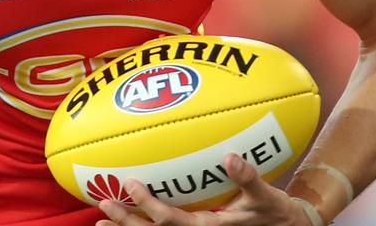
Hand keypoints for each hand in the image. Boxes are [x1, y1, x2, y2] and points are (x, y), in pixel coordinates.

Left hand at [95, 154, 313, 225]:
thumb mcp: (267, 196)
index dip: (149, 206)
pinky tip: (122, 221)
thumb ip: (248, 179)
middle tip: (103, 204)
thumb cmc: (275, 212)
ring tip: (100, 222)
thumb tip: (230, 157)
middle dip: (127, 221)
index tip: (130, 183)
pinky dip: (142, 225)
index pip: (172, 220)